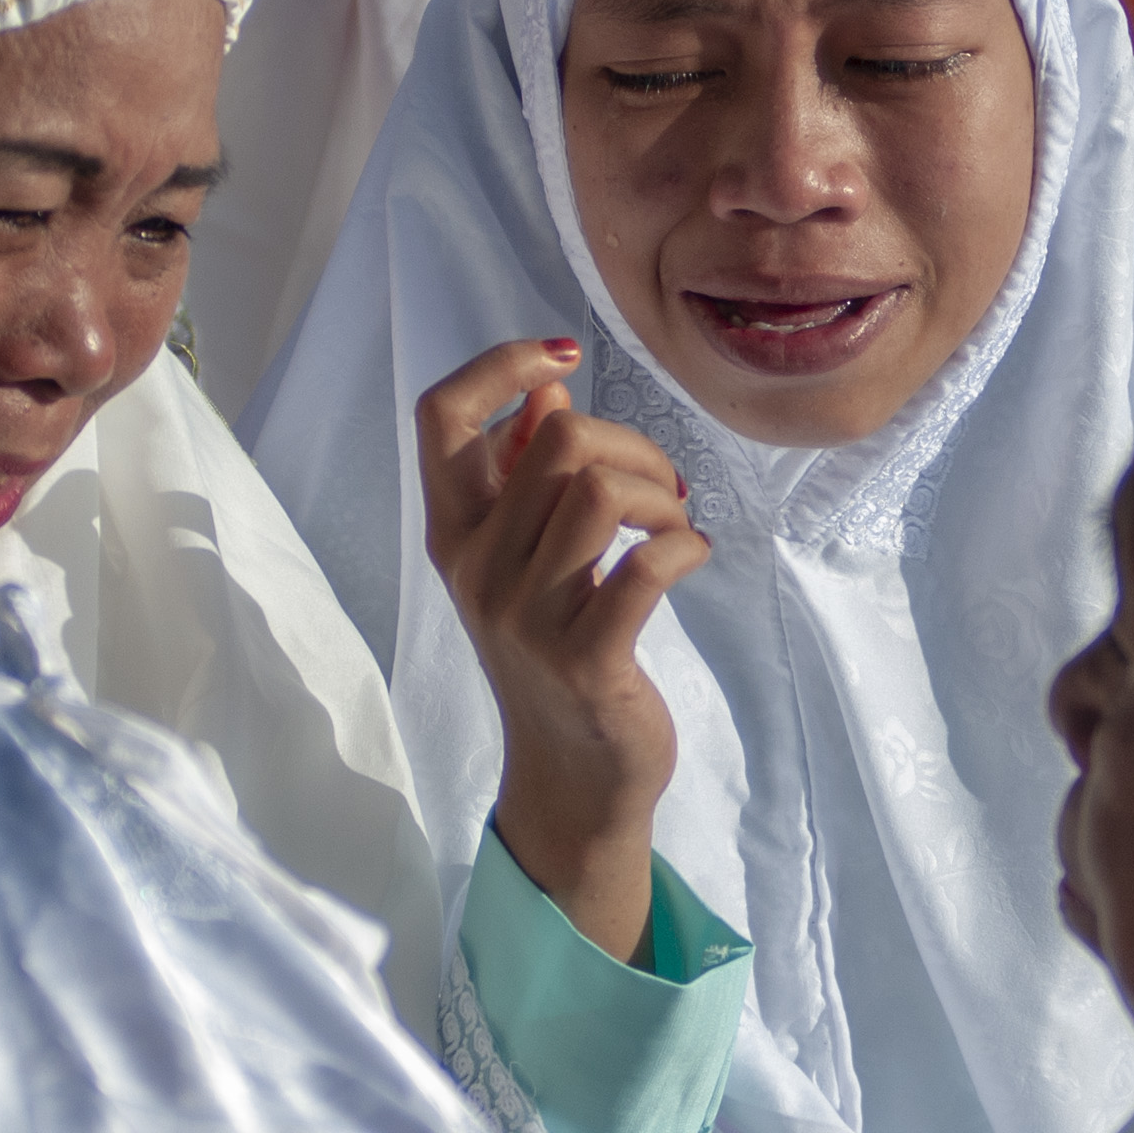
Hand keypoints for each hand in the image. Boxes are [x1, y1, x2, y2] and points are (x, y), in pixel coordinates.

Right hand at [418, 339, 705, 961]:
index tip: (563, 356)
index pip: (441, 415)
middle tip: (662, 486)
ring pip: (596, 490)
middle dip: (629, 443)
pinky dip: (685, 545)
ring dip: (658, 492)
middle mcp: (476, 568)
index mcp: (455, 532)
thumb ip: (527, 475)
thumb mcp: (526, 560)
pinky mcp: (586, 659)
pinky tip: (692, 556)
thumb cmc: (556, 650)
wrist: (573, 776)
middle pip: (553, 437)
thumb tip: (546, 385)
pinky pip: (646, 565)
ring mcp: (526, 617)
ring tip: (676, 521)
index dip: (498, 363)